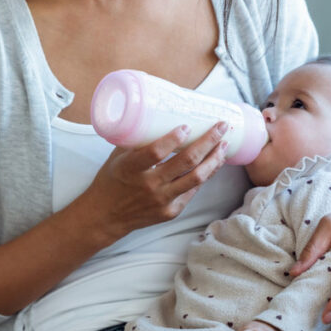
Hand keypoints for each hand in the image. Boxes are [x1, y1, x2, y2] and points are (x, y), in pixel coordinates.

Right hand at [84, 122, 228, 242]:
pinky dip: (205, 175)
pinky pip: (193, 190)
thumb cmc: (112, 179)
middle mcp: (149, 185)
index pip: (155, 152)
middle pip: (186, 162)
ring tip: (224, 145)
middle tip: (221, 127)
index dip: (173, 138)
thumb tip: (161, 114)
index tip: (187, 125)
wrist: (106, 216)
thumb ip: (138, 139)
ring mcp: (162, 200)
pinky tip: (213, 163)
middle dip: (208, 141)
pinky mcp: (171, 211)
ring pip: (197, 178)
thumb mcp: (118, 156)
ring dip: (214, 159)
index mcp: (131, 168)